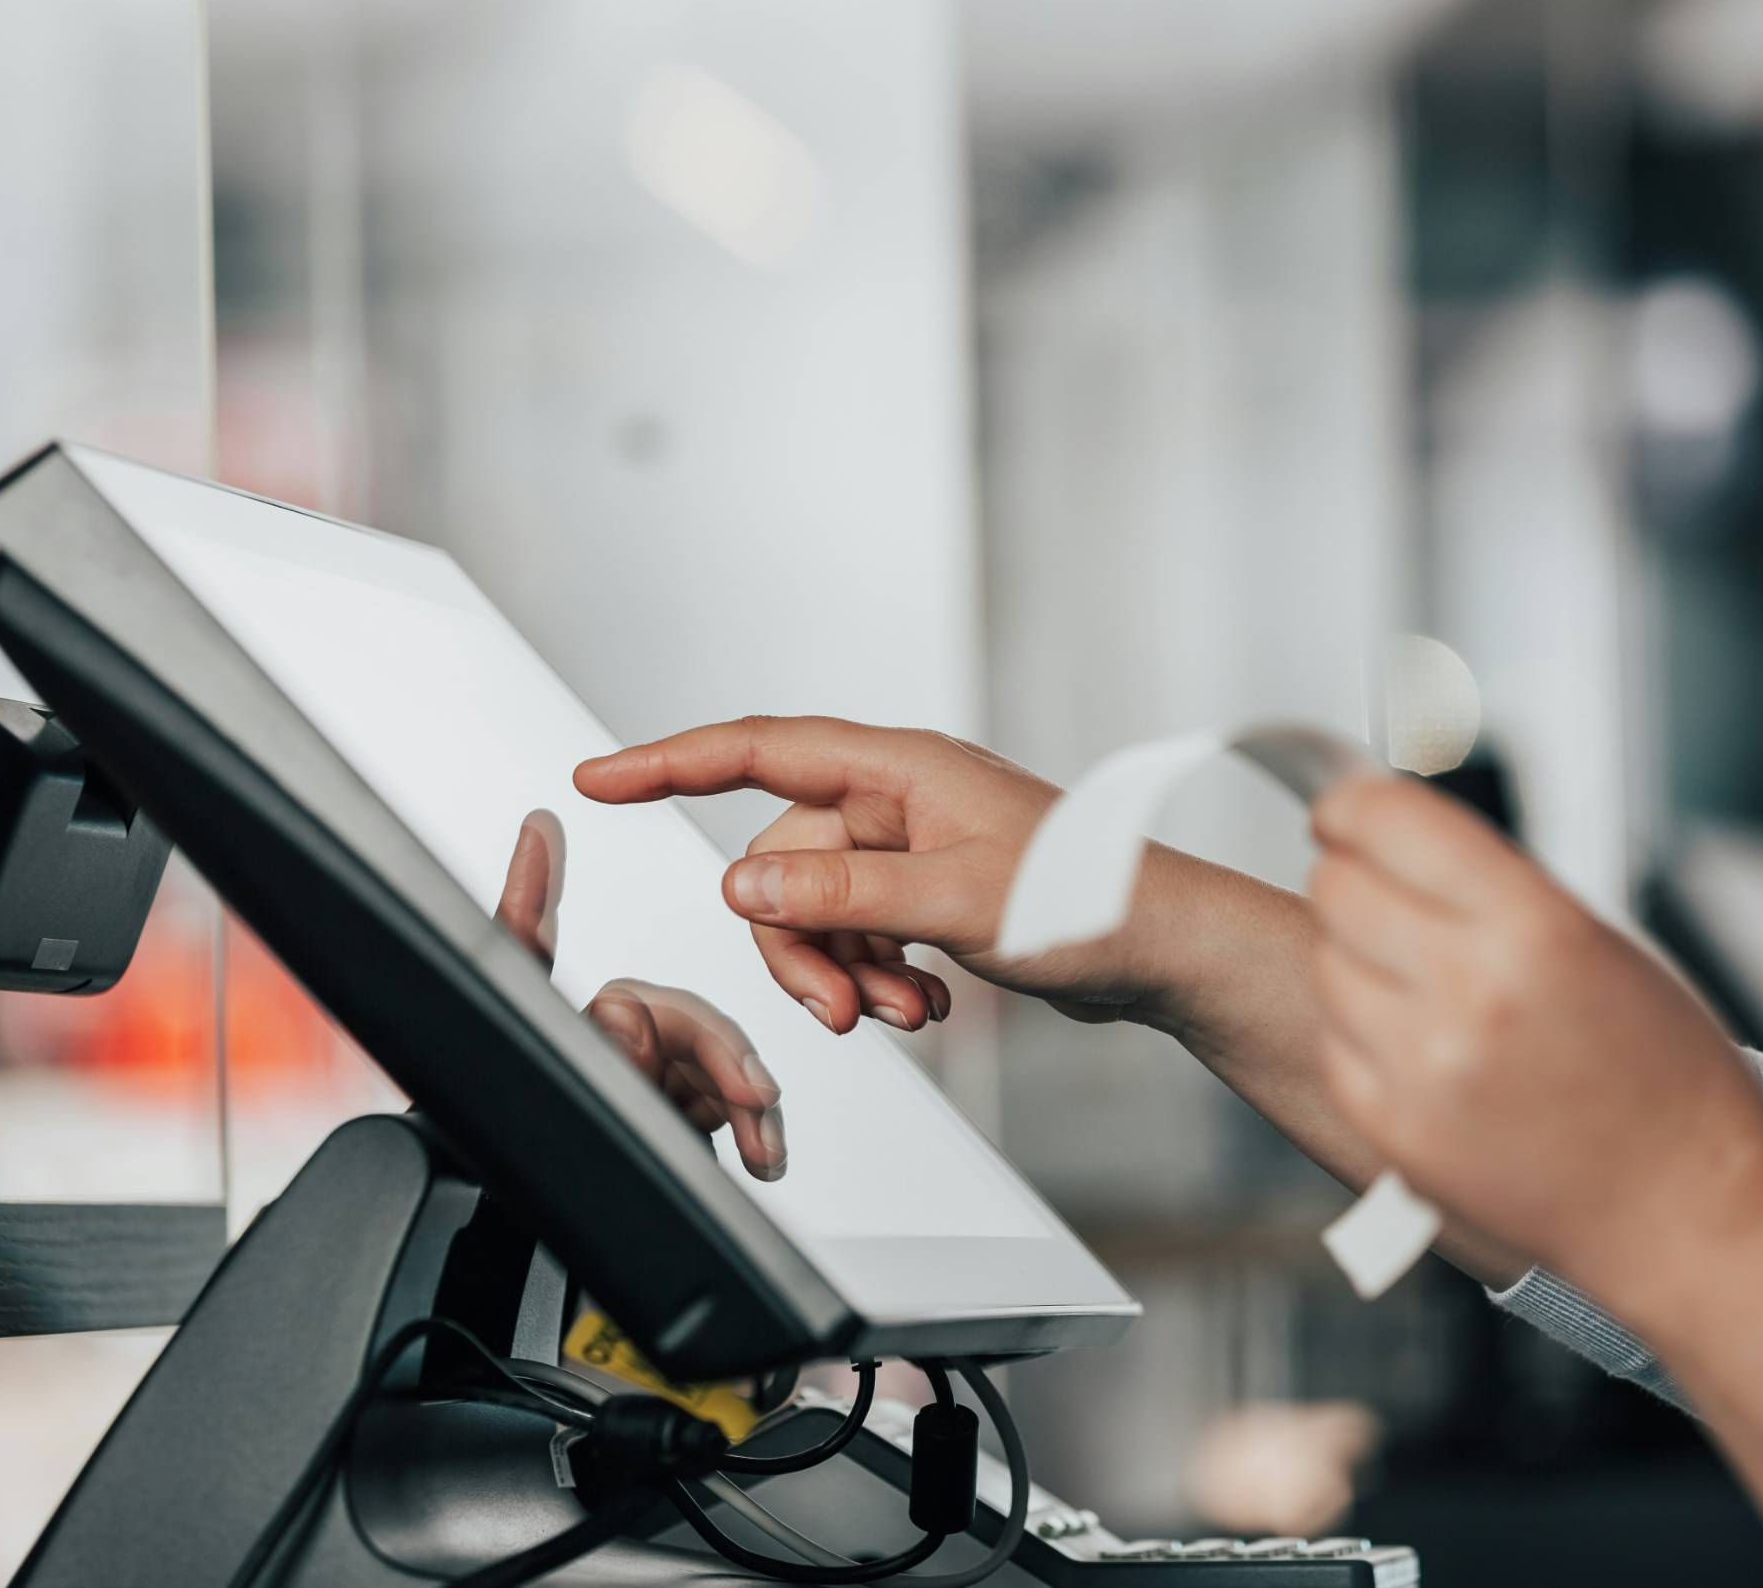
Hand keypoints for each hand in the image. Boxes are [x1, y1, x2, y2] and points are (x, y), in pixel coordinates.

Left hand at [494, 808, 786, 1179]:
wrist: (531, 1278)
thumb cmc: (527, 1192)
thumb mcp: (561, 1108)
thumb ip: (588, 1042)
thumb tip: (612, 972)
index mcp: (549, 1034)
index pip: (537, 948)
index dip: (531, 889)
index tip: (536, 832)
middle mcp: (592, 1047)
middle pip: (673, 1015)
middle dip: (719, 1052)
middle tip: (747, 1095)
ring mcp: (635, 1085)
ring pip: (708, 1061)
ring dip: (745, 1098)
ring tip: (760, 1140)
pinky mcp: (672, 1123)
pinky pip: (722, 1107)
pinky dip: (750, 1127)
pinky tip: (760, 1151)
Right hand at [574, 716, 1177, 1032]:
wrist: (1164, 950)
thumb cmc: (1090, 902)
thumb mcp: (953, 903)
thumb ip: (843, 896)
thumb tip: (743, 889)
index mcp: (898, 769)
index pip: (756, 751)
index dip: (669, 762)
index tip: (599, 778)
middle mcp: (896, 798)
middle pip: (782, 864)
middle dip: (799, 944)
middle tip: (841, 1006)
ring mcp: (912, 848)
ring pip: (818, 910)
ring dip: (843, 970)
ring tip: (903, 1011)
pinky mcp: (928, 894)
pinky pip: (859, 933)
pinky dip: (876, 977)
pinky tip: (925, 1006)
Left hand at [1301, 774, 1762, 1297]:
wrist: (1684, 1211)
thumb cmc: (1664, 1078)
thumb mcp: (1598, 943)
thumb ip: (1490, 887)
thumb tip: (1391, 833)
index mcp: (1534, 927)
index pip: (1388, 821)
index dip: (1349, 807)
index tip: (1340, 811)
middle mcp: (1470, 991)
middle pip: (1337, 888)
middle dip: (1352, 879)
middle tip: (1383, 895)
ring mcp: (1423, 1067)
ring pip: (1325, 961)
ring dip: (1356, 957)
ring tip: (1422, 982)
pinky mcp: (1393, 1129)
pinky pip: (1334, 1041)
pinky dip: (1361, 1032)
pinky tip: (1420, 1043)